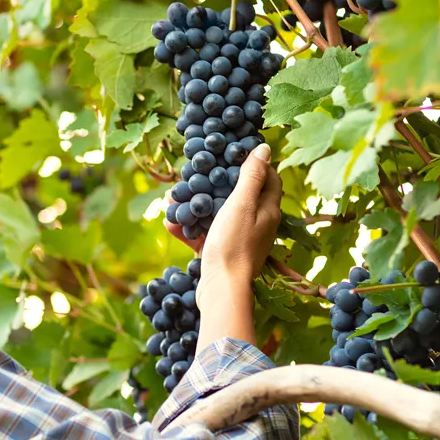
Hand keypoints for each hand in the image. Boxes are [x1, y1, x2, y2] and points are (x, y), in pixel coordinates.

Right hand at [166, 142, 280, 283]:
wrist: (221, 290)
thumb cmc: (234, 245)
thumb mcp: (241, 204)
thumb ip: (251, 176)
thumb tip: (265, 148)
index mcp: (267, 211)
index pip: (269, 178)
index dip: (255, 163)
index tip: (234, 153)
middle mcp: (256, 224)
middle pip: (240, 195)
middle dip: (217, 183)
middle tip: (200, 171)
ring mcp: (238, 239)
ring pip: (217, 214)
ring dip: (197, 205)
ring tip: (175, 197)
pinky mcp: (220, 253)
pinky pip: (204, 234)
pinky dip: (189, 228)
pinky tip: (170, 223)